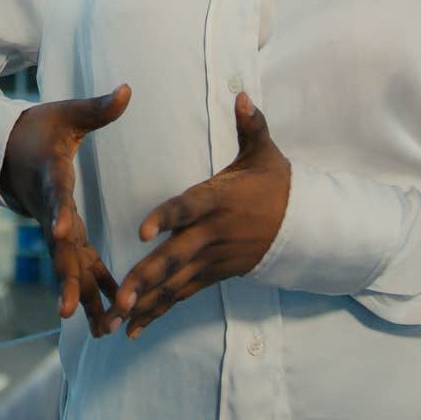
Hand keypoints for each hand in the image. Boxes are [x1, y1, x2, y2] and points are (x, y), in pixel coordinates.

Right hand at [0, 84, 130, 336]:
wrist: (5, 149)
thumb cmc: (39, 128)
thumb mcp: (67, 114)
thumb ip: (98, 107)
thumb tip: (128, 89)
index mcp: (50, 176)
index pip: (55, 197)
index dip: (58, 214)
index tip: (61, 234)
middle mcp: (48, 209)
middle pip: (58, 247)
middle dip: (66, 278)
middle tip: (70, 309)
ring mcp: (52, 226)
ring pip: (68, 266)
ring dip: (82, 296)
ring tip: (98, 329)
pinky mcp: (62, 235)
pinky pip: (79, 264)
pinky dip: (94, 288)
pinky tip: (109, 316)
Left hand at [108, 93, 288, 338]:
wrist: (305, 225)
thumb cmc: (276, 183)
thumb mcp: (265, 152)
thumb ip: (251, 125)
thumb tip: (241, 94)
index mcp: (218, 200)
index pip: (189, 208)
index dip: (167, 217)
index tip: (143, 230)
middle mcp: (213, 233)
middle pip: (176, 257)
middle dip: (146, 277)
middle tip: (120, 295)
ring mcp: (213, 258)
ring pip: (175, 283)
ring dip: (145, 302)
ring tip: (115, 318)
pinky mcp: (214, 274)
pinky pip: (182, 295)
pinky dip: (157, 312)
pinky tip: (131, 328)